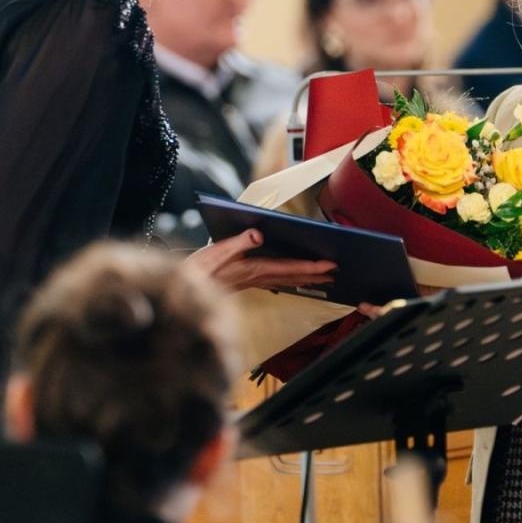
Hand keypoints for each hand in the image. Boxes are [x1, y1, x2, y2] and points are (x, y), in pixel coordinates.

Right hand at [191, 229, 336, 292]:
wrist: (184, 288)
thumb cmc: (199, 270)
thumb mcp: (217, 251)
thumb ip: (238, 242)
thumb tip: (258, 234)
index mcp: (254, 268)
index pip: (290, 268)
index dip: (312, 267)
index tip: (330, 265)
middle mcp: (257, 277)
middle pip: (293, 277)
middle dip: (315, 275)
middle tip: (337, 273)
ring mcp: (253, 281)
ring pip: (287, 281)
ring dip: (306, 279)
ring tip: (323, 278)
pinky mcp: (247, 281)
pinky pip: (275, 282)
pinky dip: (289, 280)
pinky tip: (292, 281)